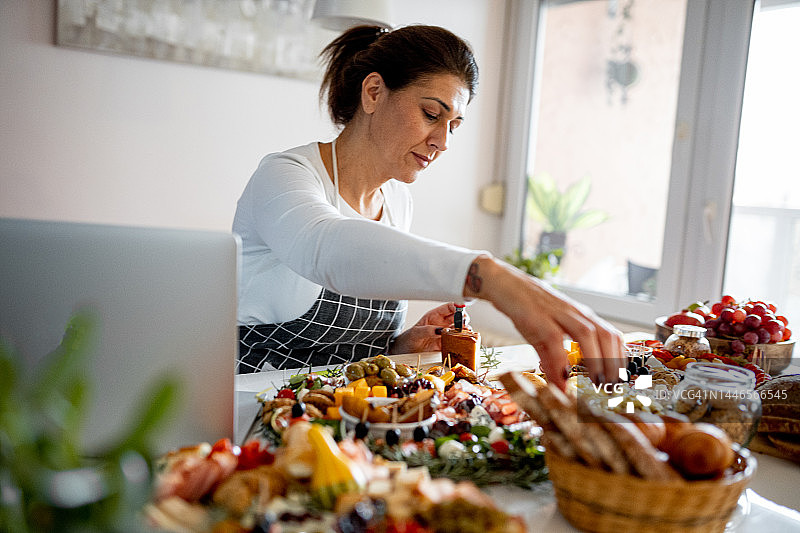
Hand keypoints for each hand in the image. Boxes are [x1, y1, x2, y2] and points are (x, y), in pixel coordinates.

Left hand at [388, 303, 464, 353]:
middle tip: (464, 325)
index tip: (461, 312)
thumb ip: (427, 330)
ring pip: (460, 329)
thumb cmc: (408, 339)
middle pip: (458, 317)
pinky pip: (456, 342)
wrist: (404, 351)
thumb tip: (439, 330)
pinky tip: (463, 343)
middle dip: (464, 319)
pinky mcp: (445, 344)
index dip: (457, 307)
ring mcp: (444, 334)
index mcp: (434, 316)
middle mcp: (441, 323)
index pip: (449, 307)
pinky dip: (462, 342)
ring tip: (465, 334)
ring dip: (465, 331)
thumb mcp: (415, 333)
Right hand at [464, 256, 625, 389]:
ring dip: (596, 361)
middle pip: (606, 335)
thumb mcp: (545, 332)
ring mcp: (557, 313)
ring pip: (587, 334)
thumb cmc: (527, 306)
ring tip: (597, 384)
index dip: (621, 358)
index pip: (612, 335)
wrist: (503, 283)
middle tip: (613, 387)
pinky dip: (560, 363)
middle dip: (614, 363)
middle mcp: (574, 312)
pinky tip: (561, 380)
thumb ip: (554, 357)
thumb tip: (561, 384)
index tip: (621, 380)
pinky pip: (554, 341)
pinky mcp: (537, 317)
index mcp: (581, 316)